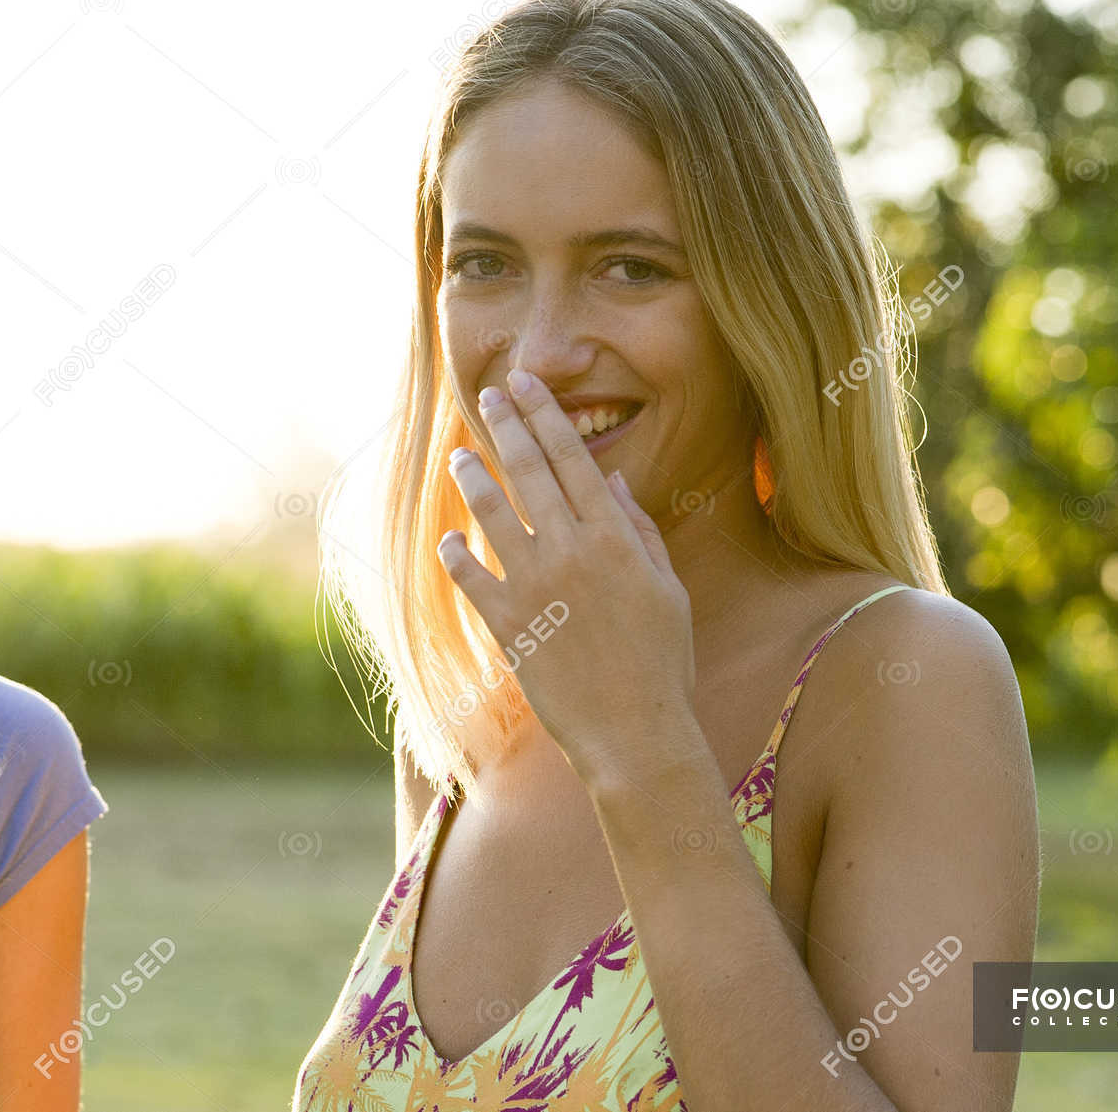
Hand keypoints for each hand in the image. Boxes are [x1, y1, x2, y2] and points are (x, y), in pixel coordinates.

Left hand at [437, 367, 696, 787]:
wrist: (634, 731)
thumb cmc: (663, 663)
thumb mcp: (668, 590)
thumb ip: (640, 531)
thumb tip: (613, 481)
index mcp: (615, 538)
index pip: (573, 458)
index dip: (546, 416)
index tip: (526, 385)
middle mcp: (572, 551)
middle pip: (530, 472)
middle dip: (506, 426)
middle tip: (488, 394)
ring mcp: (536, 586)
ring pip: (493, 513)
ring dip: (474, 478)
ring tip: (461, 456)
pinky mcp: (509, 624)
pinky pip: (470, 577)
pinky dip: (456, 554)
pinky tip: (449, 538)